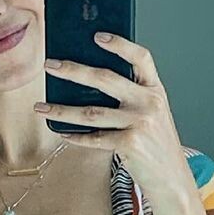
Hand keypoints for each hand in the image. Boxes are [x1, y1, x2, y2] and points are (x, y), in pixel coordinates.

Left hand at [37, 34, 193, 200]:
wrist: (172, 178)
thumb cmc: (157, 144)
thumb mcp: (153, 113)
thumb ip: (132, 96)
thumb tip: (89, 82)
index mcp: (155, 90)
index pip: (141, 58)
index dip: (120, 44)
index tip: (97, 36)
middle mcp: (149, 103)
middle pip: (105, 79)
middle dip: (73, 71)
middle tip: (50, 66)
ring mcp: (139, 123)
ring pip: (91, 112)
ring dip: (61, 110)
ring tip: (41, 107)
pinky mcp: (128, 144)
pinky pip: (93, 138)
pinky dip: (75, 136)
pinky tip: (63, 132)